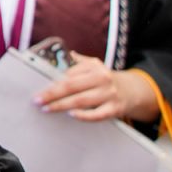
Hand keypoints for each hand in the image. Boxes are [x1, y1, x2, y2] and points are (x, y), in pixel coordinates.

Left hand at [34, 52, 158, 122]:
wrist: (133, 90)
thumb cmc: (105, 79)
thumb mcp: (94, 65)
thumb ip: (77, 62)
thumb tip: (63, 55)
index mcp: (94, 67)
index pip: (69, 74)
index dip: (52, 82)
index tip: (38, 87)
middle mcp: (102, 79)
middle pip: (72, 87)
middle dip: (52, 94)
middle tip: (37, 100)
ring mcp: (109, 94)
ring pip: (81, 101)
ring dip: (62, 105)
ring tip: (47, 109)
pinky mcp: (115, 109)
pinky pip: (97, 115)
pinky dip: (84, 116)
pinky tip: (71, 115)